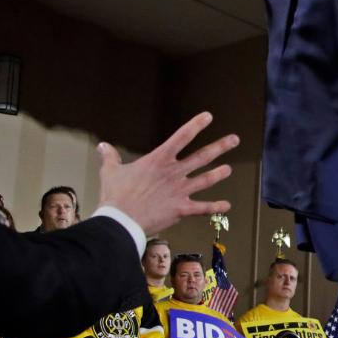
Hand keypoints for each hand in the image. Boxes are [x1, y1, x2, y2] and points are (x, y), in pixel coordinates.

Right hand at [98, 112, 238, 235]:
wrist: (120, 220)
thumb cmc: (115, 195)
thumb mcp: (110, 172)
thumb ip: (110, 157)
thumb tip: (102, 146)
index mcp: (159, 160)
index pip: (181, 137)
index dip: (196, 125)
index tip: (208, 117)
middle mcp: (174, 173)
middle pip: (202, 156)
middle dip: (220, 147)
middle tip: (234, 140)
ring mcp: (180, 191)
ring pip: (206, 179)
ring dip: (219, 174)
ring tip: (229, 169)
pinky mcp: (181, 209)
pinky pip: (203, 208)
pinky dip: (215, 207)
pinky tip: (227, 206)